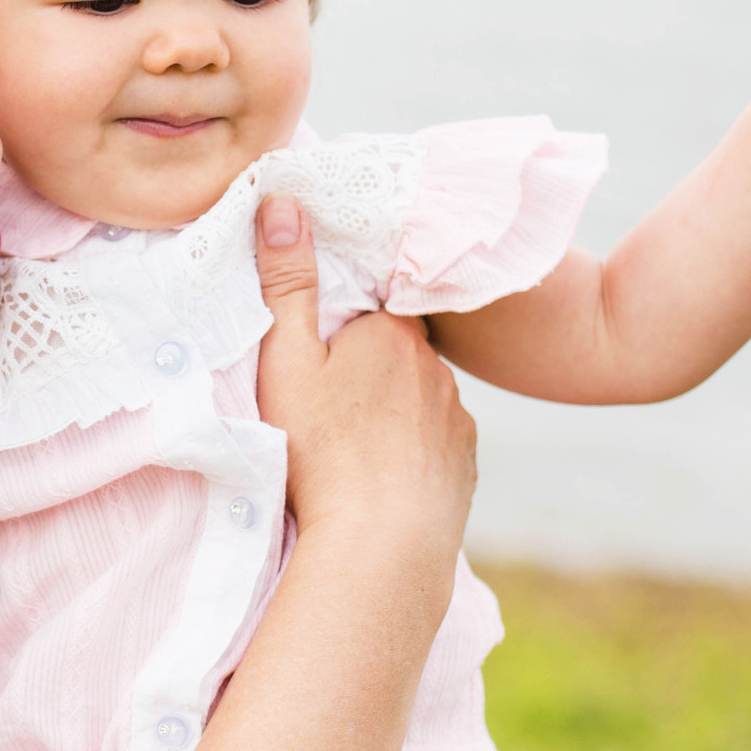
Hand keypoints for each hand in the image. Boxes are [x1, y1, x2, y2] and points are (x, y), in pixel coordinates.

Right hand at [251, 194, 475, 560]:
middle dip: (369, 365)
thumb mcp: (286, 362)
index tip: (321, 348)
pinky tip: (386, 475)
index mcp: (392, 333)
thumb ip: (286, 283)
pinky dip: (414, 450)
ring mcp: (457, 417)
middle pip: (396, 350)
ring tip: (354, 444)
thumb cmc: (323, 454)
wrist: (382, 549)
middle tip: (329, 401)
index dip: (344, 322)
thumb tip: (284, 200)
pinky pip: (437, 442)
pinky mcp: (466, 464)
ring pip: (419, 396)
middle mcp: (436, 366)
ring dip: (393, 409)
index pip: (372, 306)